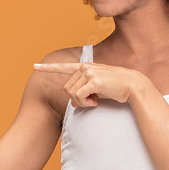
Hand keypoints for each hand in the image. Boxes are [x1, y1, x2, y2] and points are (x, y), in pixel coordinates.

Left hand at [32, 62, 147, 107]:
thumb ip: (83, 91)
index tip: (35, 66)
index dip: (48, 68)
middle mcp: (85, 67)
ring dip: (81, 103)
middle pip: (67, 88)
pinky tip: (96, 102)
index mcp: (85, 67)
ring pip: (71, 94)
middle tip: (91, 102)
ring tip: (94, 102)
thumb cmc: (116, 89)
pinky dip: (85, 104)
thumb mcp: (97, 89)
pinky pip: (79, 97)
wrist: (133, 86)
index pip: (64, 67)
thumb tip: (73, 103)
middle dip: (76, 100)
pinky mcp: (93, 80)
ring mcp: (88, 72)